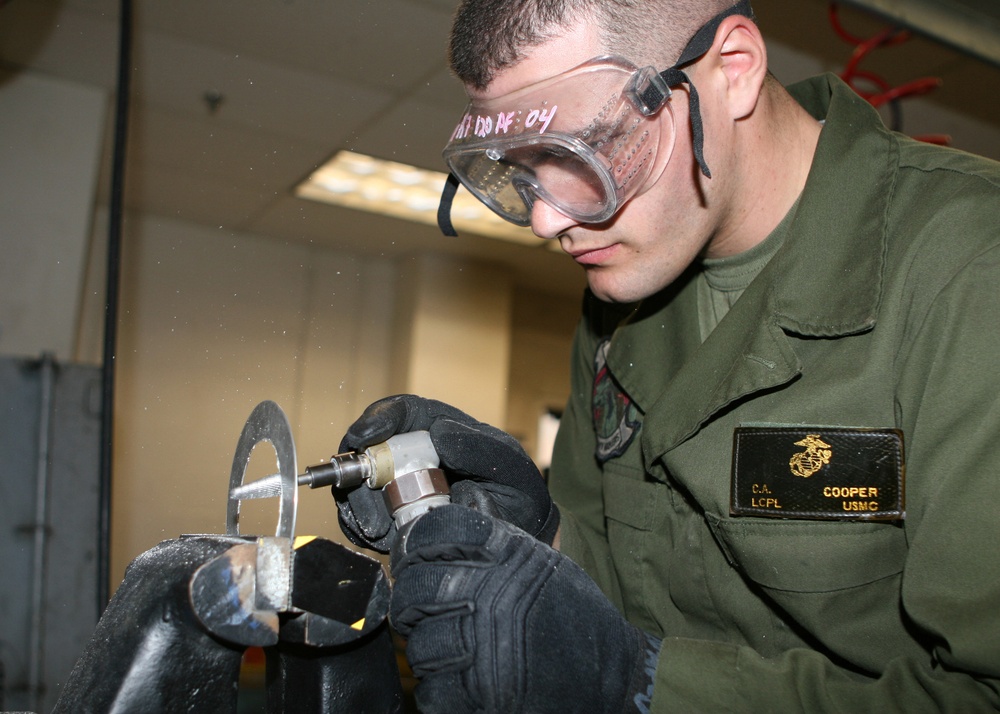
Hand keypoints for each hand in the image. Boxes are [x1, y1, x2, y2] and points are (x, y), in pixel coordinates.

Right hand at [334, 395, 558, 552]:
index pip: (404, 413)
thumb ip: (482, 449)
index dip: (379, 418)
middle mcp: (415, 456)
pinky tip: (379, 538)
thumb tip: (439, 432)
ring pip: (361, 484)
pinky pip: (361, 518)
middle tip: (362, 490)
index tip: (365, 437)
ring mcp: (399, 488)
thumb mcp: (512, 470)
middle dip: (361, 468)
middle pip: (372, 448)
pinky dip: (360, 527)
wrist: (518, 544)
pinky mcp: (391, 519)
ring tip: (380, 527)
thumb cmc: (518, 497)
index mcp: (442, 432)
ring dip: (359, 503)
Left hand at [389, 504, 659, 713]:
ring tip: (450, 649)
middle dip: (411, 601)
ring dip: (427, 650)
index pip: (436, 530)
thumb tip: (447, 517)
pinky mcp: (479, 692)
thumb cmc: (574, 616)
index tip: (417, 556)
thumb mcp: (541, 561)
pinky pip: (431, 689)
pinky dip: (440, 688)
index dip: (419, 543)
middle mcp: (490, 593)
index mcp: (507, 554)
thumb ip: (495, 542)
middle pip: (414, 587)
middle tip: (421, 609)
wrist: (609, 673)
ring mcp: (483, 644)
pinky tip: (460, 679)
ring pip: (418, 643)